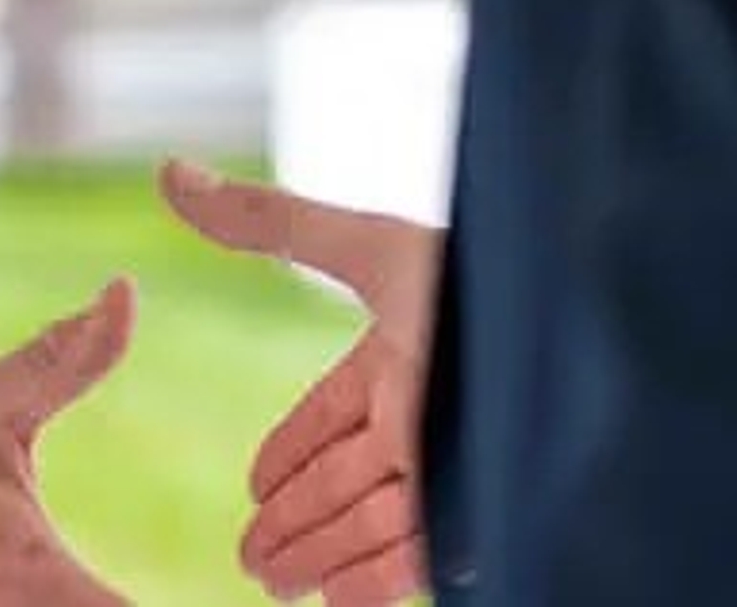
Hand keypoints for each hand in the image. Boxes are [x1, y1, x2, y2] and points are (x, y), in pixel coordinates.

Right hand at [161, 161, 441, 606]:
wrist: (566, 330)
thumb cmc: (474, 276)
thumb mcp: (365, 245)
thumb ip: (268, 220)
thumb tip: (170, 172)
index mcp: (401, 352)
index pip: (327, 415)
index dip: (287, 451)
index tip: (252, 488)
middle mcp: (425, 413)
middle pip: (341, 478)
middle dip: (292, 519)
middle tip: (250, 559)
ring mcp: (452, 465)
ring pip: (368, 521)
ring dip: (317, 556)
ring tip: (275, 585)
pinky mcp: (482, 511)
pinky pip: (415, 556)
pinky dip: (371, 580)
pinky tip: (336, 600)